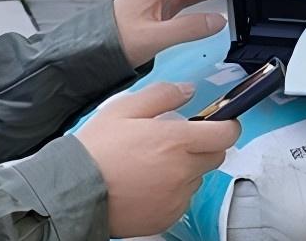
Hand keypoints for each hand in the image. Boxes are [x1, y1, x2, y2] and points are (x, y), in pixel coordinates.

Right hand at [76, 82, 240, 236]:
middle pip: (216, 156)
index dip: (228, 125)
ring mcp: (177, 197)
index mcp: (175, 141)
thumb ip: (162, 95)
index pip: (225, 134)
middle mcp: (182, 171)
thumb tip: (187, 90)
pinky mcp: (169, 216)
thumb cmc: (98, 149)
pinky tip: (147, 182)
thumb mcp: (124, 108)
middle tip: (176, 140)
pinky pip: (182, 199)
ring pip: (197, 178)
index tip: (221, 122)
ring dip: (186, 168)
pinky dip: (172, 190)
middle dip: (204, 145)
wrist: (77, 190)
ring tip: (153, 163)